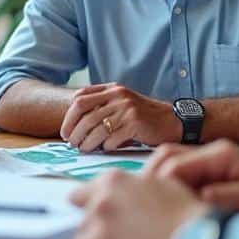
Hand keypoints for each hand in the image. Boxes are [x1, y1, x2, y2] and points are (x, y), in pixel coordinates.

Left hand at [60, 83, 177, 151]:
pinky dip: (106, 146)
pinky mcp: (135, 123)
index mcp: (112, 89)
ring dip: (87, 142)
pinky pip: (112, 138)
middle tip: (72, 143)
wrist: (173, 121)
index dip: (69, 116)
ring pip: (97, 127)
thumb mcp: (122, 103)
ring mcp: (127, 109)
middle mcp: (118, 96)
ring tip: (84, 149)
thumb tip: (75, 127)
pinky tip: (105, 149)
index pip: (80, 98)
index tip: (65, 131)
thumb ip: (102, 107)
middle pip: (85, 113)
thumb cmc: (144, 117)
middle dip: (74, 131)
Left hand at [71, 168, 205, 238]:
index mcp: (113, 182)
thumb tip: (113, 191)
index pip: (79, 195)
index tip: (88, 216)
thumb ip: (129, 185)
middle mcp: (101, 205)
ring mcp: (100, 233)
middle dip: (95, 232)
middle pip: (82, 223)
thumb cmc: (184, 212)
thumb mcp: (157, 183)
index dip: (84, 207)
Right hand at [144, 140, 238, 217]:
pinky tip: (164, 210)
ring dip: (155, 185)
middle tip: (139, 208)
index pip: (174, 164)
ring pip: (166, 164)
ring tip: (148, 210)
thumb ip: (227, 197)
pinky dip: (167, 190)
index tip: (150, 211)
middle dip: (148, 181)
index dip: (158, 187)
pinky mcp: (207, 173)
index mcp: (220, 154)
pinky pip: (177, 176)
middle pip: (164, 157)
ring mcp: (207, 161)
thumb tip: (198, 199)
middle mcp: (210, 152)